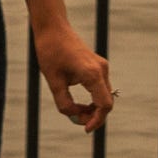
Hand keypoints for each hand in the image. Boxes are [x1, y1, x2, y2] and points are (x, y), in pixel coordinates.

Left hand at [29, 16, 113, 132]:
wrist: (53, 28)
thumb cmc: (51, 51)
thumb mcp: (53, 81)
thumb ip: (64, 103)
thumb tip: (74, 117)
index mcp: (92, 74)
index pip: (104, 105)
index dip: (96, 120)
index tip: (85, 129)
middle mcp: (101, 70)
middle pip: (106, 103)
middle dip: (94, 116)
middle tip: (76, 120)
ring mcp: (102, 67)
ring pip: (104, 97)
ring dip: (93, 109)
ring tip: (75, 112)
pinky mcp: (98, 66)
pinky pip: (101, 89)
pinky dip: (94, 100)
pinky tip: (80, 104)